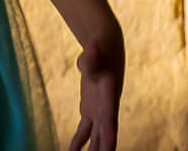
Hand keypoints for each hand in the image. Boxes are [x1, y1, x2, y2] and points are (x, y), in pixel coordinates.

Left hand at [66, 31, 122, 150]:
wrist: (104, 48)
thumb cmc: (100, 49)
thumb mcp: (95, 52)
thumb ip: (91, 56)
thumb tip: (90, 47)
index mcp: (109, 96)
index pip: (110, 119)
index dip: (109, 134)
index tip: (108, 148)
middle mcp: (106, 108)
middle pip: (104, 136)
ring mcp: (98, 112)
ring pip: (95, 139)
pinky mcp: (89, 111)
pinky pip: (83, 133)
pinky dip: (77, 144)